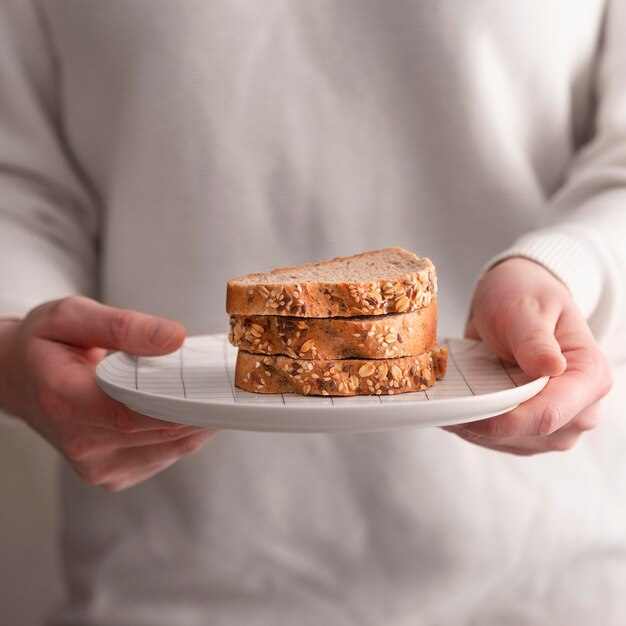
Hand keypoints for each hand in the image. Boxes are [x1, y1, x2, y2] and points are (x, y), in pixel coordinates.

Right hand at [0, 296, 214, 490]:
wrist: (19, 379)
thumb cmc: (45, 344)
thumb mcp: (71, 316)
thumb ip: (123, 325)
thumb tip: (174, 337)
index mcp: (65, 400)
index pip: (132, 411)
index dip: (181, 402)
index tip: (216, 386)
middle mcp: (80, 443)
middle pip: (160, 432)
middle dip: (200, 407)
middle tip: (226, 382)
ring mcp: (96, 466)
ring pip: (171, 447)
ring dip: (197, 420)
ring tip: (207, 390)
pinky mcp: (112, 475)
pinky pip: (165, 455)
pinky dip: (184, 432)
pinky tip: (184, 408)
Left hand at [445, 258, 612, 454]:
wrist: (519, 297)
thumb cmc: (526, 295)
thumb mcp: (526, 307)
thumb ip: (534, 339)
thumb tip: (551, 367)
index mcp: (590, 376)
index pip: (549, 414)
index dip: (505, 420)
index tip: (466, 413)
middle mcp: (582, 407)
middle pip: (531, 435)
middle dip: (485, 426)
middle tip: (444, 408)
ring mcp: (559, 422)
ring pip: (514, 443)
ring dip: (476, 430)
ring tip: (444, 408)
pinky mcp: (534, 428)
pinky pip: (503, 439)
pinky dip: (476, 428)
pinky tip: (455, 411)